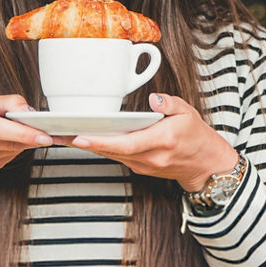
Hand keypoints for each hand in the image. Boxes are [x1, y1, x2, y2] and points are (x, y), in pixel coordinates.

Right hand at [0, 94, 52, 201]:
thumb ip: (9, 102)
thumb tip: (30, 112)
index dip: (24, 133)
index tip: (45, 136)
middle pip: (8, 143)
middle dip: (29, 139)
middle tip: (46, 135)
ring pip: (10, 153)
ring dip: (20, 145)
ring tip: (16, 134)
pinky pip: (5, 162)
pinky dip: (10, 152)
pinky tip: (3, 145)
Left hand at [67, 93, 238, 191]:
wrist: (207, 166)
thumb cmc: (198, 138)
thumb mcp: (188, 113)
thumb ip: (170, 103)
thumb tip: (155, 99)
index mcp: (162, 141)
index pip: (126, 144)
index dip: (101, 142)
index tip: (80, 136)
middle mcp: (150, 158)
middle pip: (111, 151)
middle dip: (83, 143)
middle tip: (58, 134)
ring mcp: (144, 166)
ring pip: (111, 155)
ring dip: (88, 146)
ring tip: (64, 135)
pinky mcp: (140, 167)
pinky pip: (116, 157)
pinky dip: (101, 148)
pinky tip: (86, 139)